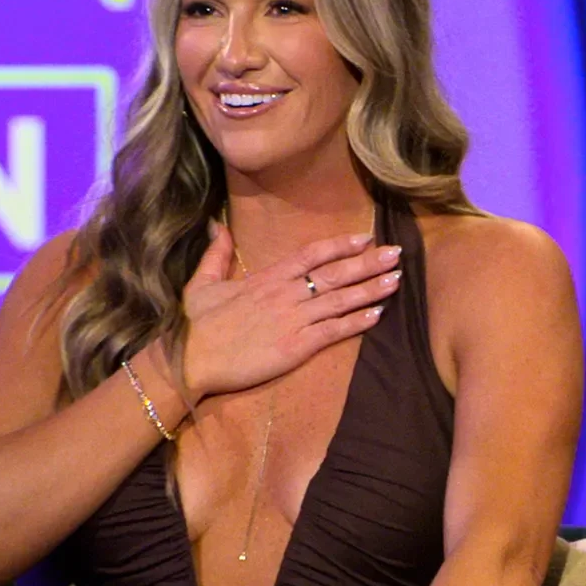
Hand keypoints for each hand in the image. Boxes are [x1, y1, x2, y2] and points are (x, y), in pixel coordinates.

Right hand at [177, 222, 402, 399]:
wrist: (188, 358)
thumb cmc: (193, 324)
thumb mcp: (201, 283)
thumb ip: (216, 254)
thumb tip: (218, 226)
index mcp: (266, 278)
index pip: (310, 255)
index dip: (340, 246)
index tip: (364, 238)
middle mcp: (284, 294)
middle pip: (334, 274)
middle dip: (368, 263)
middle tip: (397, 253)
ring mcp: (292, 320)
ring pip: (339, 300)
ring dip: (371, 289)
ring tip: (397, 280)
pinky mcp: (295, 347)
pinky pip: (333, 331)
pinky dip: (357, 322)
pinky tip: (378, 315)